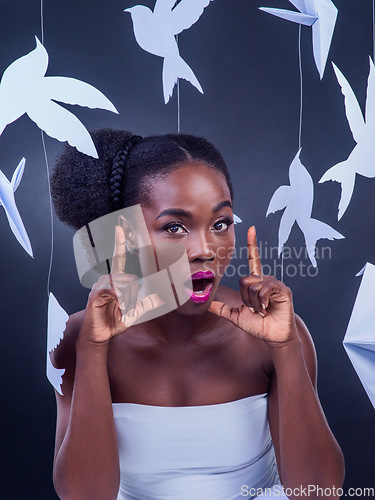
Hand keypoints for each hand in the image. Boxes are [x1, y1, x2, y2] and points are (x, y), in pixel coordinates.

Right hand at [80, 222, 163, 344]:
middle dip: (133, 297)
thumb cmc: (113, 322)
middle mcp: (106, 280)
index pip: (118, 258)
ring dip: (127, 301)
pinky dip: (120, 300)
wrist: (99, 335)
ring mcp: (100, 286)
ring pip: (124, 285)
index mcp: (115, 281)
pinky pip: (114, 290)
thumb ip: (146, 304)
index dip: (119, 244)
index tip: (119, 228)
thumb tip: (160, 298)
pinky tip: (116, 306)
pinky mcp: (96, 294)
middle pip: (131, 279)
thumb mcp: (134, 313)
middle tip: (125, 309)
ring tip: (119, 310)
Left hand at [208, 226, 297, 344]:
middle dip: (245, 298)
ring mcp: (275, 284)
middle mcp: (265, 280)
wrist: (272, 336)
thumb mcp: (236, 316)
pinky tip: (267, 308)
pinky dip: (262, 301)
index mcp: (256, 283)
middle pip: (245, 280)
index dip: (252, 244)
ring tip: (262, 310)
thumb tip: (207, 305)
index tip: (251, 229)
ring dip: (253, 302)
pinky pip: (265, 288)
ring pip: (253, 285)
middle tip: (254, 309)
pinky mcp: (283, 290)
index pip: (254, 259)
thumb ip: (222, 309)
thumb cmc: (258, 325)